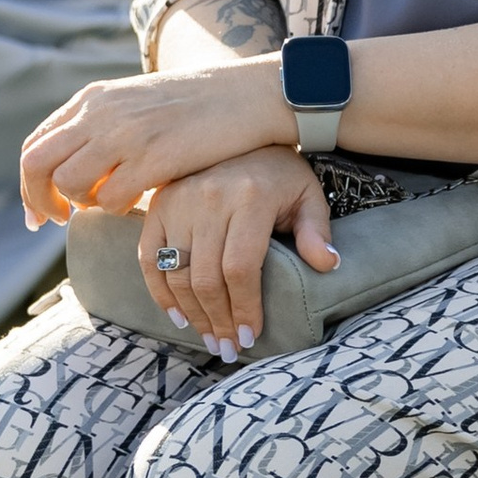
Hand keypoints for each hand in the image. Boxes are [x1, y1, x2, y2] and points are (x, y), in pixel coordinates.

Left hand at [20, 60, 291, 227]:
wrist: (247, 95)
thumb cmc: (197, 106)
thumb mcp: (137, 102)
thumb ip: (103, 125)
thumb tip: (72, 165)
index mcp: (94, 99)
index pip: (36, 146)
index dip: (31, 185)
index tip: (43, 211)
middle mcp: (101, 113)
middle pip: (36, 166)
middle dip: (39, 201)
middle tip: (57, 222)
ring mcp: (125, 134)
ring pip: (68, 184)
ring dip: (80, 206)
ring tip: (106, 207)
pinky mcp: (152, 157)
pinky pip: (109, 198)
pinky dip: (114, 210)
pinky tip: (135, 204)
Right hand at [140, 149, 337, 357]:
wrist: (242, 130)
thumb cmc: (280, 172)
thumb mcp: (308, 195)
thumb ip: (317, 231)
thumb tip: (328, 266)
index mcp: (249, 198)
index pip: (241, 269)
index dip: (244, 308)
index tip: (251, 336)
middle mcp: (208, 199)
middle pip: (206, 278)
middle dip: (218, 321)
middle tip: (228, 347)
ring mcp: (177, 201)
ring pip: (177, 273)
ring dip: (192, 314)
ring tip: (209, 338)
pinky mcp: (157, 205)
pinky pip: (149, 257)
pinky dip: (160, 291)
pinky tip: (178, 316)